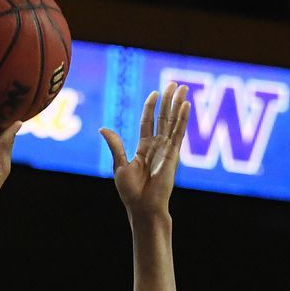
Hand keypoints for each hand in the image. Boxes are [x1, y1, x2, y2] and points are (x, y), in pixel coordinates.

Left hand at [100, 83, 190, 217]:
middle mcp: (157, 147)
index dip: (151, 108)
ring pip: (173, 122)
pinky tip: (186, 105)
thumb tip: (103, 128)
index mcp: (143, 149)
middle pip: (164, 118)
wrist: (143, 206)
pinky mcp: (174, 155)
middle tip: (175, 83)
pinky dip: (183, 119)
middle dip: (169, 101)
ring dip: (178, 105)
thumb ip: (116, 146)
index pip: (147, 122)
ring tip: (183, 88)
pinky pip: (179, 133)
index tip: (154, 93)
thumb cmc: (131, 191)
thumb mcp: (119, 165)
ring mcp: (167, 149)